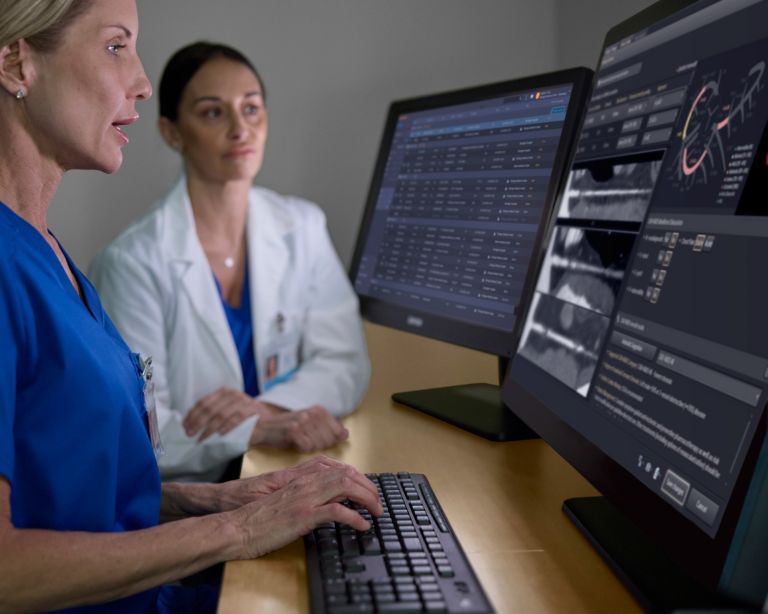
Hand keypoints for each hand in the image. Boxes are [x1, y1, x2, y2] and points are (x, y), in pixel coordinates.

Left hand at [184, 388, 271, 441]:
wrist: (270, 423)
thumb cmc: (246, 420)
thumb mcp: (229, 413)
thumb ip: (214, 415)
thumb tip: (193, 425)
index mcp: (224, 393)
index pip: (203, 402)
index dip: (192, 414)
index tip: (184, 426)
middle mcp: (232, 394)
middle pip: (209, 408)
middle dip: (197, 422)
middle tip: (190, 434)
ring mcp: (243, 401)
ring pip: (221, 414)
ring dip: (209, 428)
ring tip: (201, 438)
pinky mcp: (251, 410)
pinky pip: (236, 418)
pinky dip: (226, 427)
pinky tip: (220, 435)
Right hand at [226, 457, 382, 558]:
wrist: (236, 526)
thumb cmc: (257, 515)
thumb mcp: (284, 497)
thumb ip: (303, 492)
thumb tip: (324, 500)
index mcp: (301, 477)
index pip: (338, 468)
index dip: (358, 477)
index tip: (368, 489)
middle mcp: (306, 482)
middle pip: (347, 474)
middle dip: (368, 487)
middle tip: (378, 503)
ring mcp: (305, 497)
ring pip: (346, 486)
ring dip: (367, 499)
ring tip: (376, 512)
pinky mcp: (303, 515)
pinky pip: (337, 511)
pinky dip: (354, 518)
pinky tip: (362, 525)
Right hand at [249, 405, 348, 451]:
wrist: (264, 426)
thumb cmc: (289, 427)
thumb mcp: (311, 421)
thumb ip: (329, 427)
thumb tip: (346, 434)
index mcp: (319, 410)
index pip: (338, 431)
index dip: (331, 441)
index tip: (319, 440)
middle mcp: (312, 414)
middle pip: (329, 440)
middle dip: (320, 446)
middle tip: (308, 442)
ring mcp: (303, 422)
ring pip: (319, 444)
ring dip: (310, 448)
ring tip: (302, 441)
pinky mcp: (293, 432)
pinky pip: (307, 448)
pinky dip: (302, 449)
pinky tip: (296, 444)